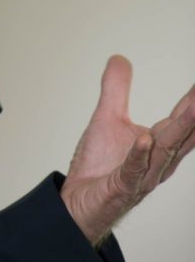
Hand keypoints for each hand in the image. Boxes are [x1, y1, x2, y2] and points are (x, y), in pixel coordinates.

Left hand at [60, 55, 194, 245]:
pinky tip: (146, 138)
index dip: (194, 100)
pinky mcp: (122, 186)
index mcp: (159, 144)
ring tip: (193, 106)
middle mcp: (158, 161)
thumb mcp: (107, 117)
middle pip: (182, 132)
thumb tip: (120, 58)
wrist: (78, 203)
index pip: (182, 118)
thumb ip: (115, 89)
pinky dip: (140, 154)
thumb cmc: (99, 166)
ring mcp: (143, 175)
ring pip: (165, 149)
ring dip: (181, 127)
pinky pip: (133, 170)